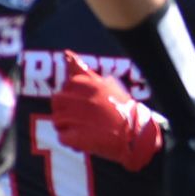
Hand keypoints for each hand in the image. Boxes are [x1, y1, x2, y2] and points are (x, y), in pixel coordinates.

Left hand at [53, 51, 164, 170]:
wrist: (137, 134)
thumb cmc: (123, 109)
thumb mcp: (107, 84)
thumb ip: (84, 70)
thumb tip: (67, 54)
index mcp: (87, 84)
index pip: (66, 86)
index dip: (73, 96)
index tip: (85, 104)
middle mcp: (80, 99)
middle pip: (57, 101)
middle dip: (65, 109)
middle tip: (81, 118)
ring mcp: (76, 118)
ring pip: (57, 120)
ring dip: (67, 126)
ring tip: (84, 130)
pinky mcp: (76, 137)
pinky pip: (62, 137)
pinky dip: (71, 141)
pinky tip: (85, 140)